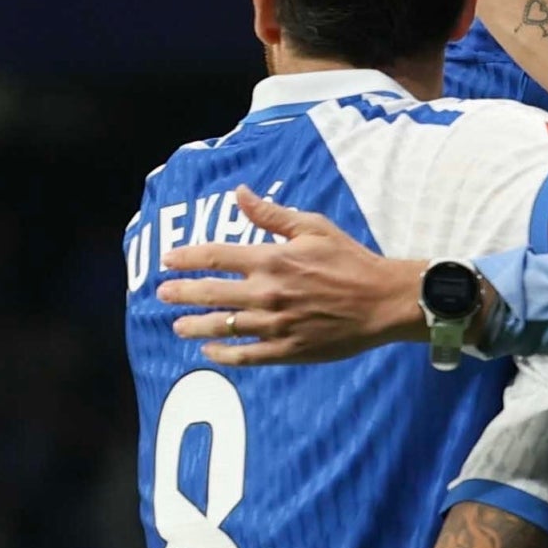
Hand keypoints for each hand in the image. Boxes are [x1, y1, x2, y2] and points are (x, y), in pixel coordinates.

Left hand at [159, 191, 425, 363]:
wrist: (384, 301)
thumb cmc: (350, 260)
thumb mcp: (313, 227)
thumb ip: (271, 214)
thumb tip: (239, 193)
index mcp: (271, 259)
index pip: (215, 256)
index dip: (186, 258)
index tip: (167, 260)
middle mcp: (267, 292)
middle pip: (210, 294)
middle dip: (180, 294)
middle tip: (163, 294)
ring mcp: (276, 324)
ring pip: (222, 327)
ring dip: (194, 327)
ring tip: (178, 327)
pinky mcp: (289, 349)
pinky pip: (247, 355)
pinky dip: (224, 354)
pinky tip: (210, 352)